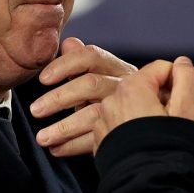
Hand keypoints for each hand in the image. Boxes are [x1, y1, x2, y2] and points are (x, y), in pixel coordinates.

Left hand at [31, 37, 137, 156]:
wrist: (157, 127)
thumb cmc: (129, 100)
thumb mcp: (108, 79)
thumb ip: (85, 63)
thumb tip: (68, 43)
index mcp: (118, 69)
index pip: (91, 56)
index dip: (65, 65)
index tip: (43, 79)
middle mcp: (125, 85)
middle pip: (90, 85)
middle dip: (59, 98)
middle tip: (35, 110)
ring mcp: (129, 109)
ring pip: (94, 114)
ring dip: (64, 128)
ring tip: (42, 138)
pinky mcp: (127, 134)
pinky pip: (98, 139)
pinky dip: (74, 146)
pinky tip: (58, 150)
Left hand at [93, 57, 193, 153]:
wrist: (147, 188)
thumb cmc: (167, 150)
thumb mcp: (185, 109)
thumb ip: (187, 79)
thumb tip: (183, 63)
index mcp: (133, 87)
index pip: (164, 69)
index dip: (188, 81)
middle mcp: (112, 100)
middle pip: (150, 89)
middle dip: (177, 102)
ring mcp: (104, 121)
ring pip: (137, 108)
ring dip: (161, 116)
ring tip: (179, 133)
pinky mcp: (102, 141)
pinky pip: (123, 126)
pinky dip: (140, 129)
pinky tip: (156, 142)